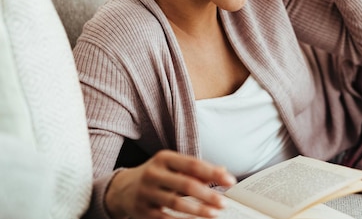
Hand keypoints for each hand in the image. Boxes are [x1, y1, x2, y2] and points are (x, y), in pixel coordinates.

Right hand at [105, 150, 235, 218]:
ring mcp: (146, 193)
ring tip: (214, 214)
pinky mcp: (141, 211)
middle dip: (207, 195)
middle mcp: (154, 173)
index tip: (231, 181)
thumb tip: (223, 172)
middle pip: (185, 184)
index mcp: (164, 158)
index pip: (193, 164)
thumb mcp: (172, 166)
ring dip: (198, 210)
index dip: (213, 173)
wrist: (121, 188)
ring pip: (176, 203)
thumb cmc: (157, 175)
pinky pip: (165, 218)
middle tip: (223, 203)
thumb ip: (196, 169)